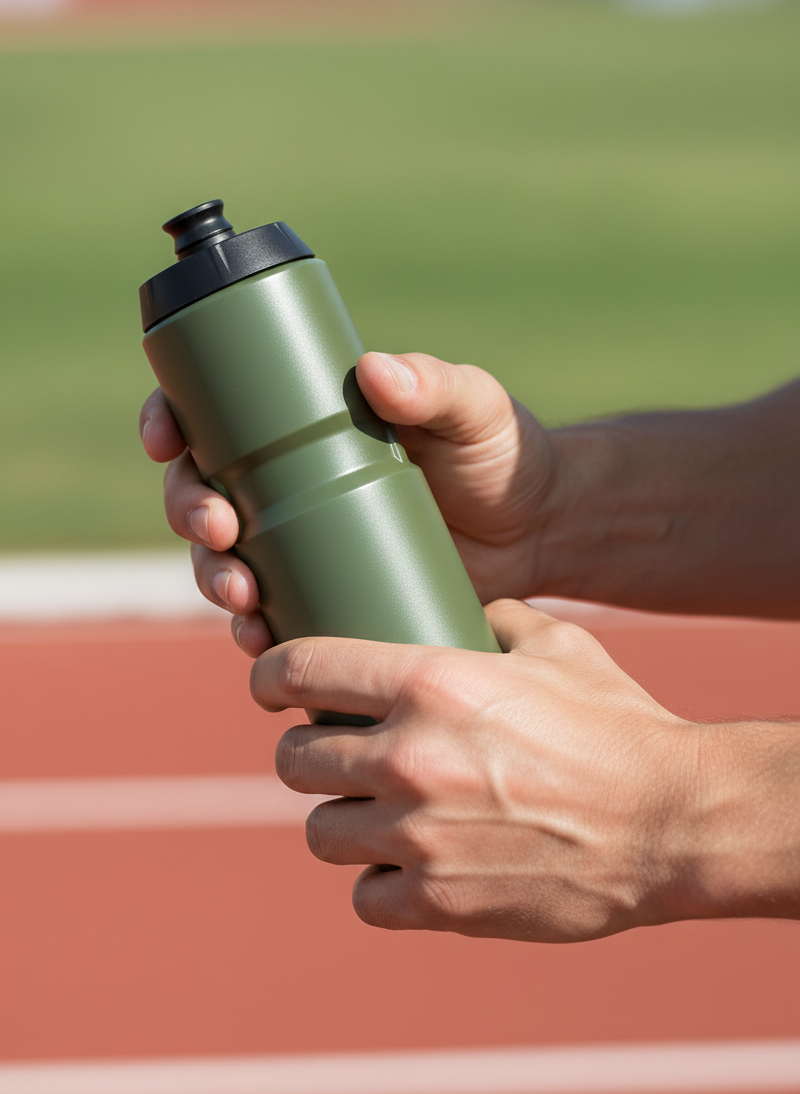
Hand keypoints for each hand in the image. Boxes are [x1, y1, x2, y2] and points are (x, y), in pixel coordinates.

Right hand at [140, 352, 554, 655]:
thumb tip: (375, 370)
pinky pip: (267, 614)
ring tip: (242, 596)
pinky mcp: (326, 594)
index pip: (215, 412)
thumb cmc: (500, 454)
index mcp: (305, 422)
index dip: (170, 420)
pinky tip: (257, 640)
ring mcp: (303, 542)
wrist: (537, 532)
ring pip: (223, 558)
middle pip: (202, 491)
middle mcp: (289, 481)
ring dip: (210, 577)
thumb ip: (435, 383)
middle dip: (188, 511)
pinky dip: (251, 629)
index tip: (165, 437)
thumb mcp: (472, 407)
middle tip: (220, 528)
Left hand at [254, 599, 702, 941]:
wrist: (672, 822)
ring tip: (373, 815)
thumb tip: (468, 611)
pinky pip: (365, 899)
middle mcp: (409, 757)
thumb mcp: (558, 646)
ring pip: (321, 833)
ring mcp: (419, 837)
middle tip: (334, 756)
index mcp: (429, 682)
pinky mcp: (440, 902)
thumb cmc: (617, 725)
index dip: (269, 676)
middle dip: (306, 757)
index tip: (269, 686)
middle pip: (294, 762)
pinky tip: (407, 869)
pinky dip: (379, 885)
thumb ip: (498, 617)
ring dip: (341, 822)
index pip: (299, 669)